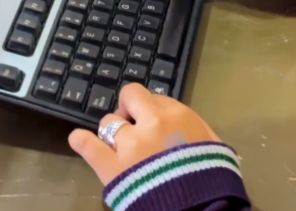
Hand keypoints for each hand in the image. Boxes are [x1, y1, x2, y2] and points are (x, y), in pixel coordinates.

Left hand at [68, 83, 219, 184]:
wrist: (201, 210)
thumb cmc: (212, 180)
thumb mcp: (216, 147)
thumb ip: (198, 130)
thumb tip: (185, 124)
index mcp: (178, 116)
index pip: (155, 98)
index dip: (151, 110)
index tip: (152, 124)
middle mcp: (152, 122)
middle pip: (130, 96)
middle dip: (129, 109)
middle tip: (132, 127)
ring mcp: (129, 143)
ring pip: (108, 122)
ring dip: (112, 133)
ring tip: (117, 148)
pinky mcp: (111, 166)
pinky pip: (86, 143)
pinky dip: (81, 141)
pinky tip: (80, 140)